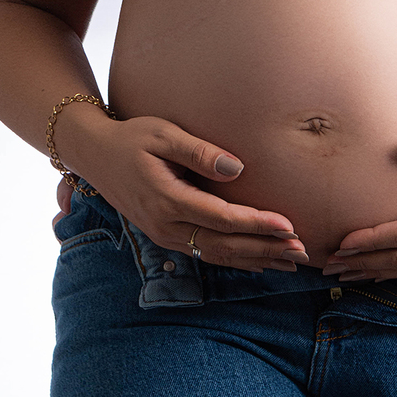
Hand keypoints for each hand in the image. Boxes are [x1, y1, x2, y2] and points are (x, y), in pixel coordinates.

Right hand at [51, 107, 308, 271]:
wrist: (94, 155)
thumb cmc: (132, 137)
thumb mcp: (163, 133)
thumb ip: (199, 151)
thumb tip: (238, 168)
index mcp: (167, 199)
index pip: (221, 218)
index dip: (257, 223)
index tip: (289, 224)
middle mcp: (165, 225)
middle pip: (223, 244)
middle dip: (265, 249)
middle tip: (302, 251)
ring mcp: (164, 235)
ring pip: (216, 254)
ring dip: (255, 259)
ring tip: (291, 262)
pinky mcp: (166, 236)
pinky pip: (205, 253)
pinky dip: (235, 260)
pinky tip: (260, 263)